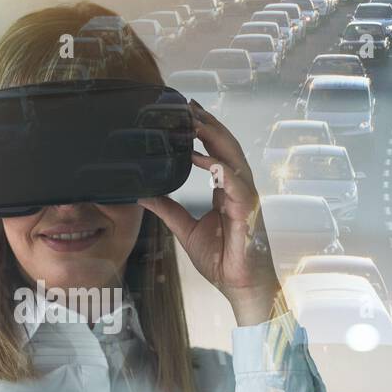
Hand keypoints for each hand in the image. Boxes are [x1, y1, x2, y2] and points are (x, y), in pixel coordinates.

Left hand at [139, 100, 281, 324]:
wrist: (240, 286)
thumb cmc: (222, 261)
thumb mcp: (185, 230)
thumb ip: (167, 209)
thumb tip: (143, 194)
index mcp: (226, 191)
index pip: (216, 151)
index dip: (203, 131)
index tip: (186, 113)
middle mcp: (238, 188)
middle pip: (226, 146)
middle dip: (208, 124)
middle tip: (188, 105)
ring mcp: (246, 197)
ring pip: (233, 157)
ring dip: (214, 137)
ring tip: (194, 121)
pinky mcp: (249, 211)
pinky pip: (236, 183)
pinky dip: (220, 169)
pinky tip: (204, 158)